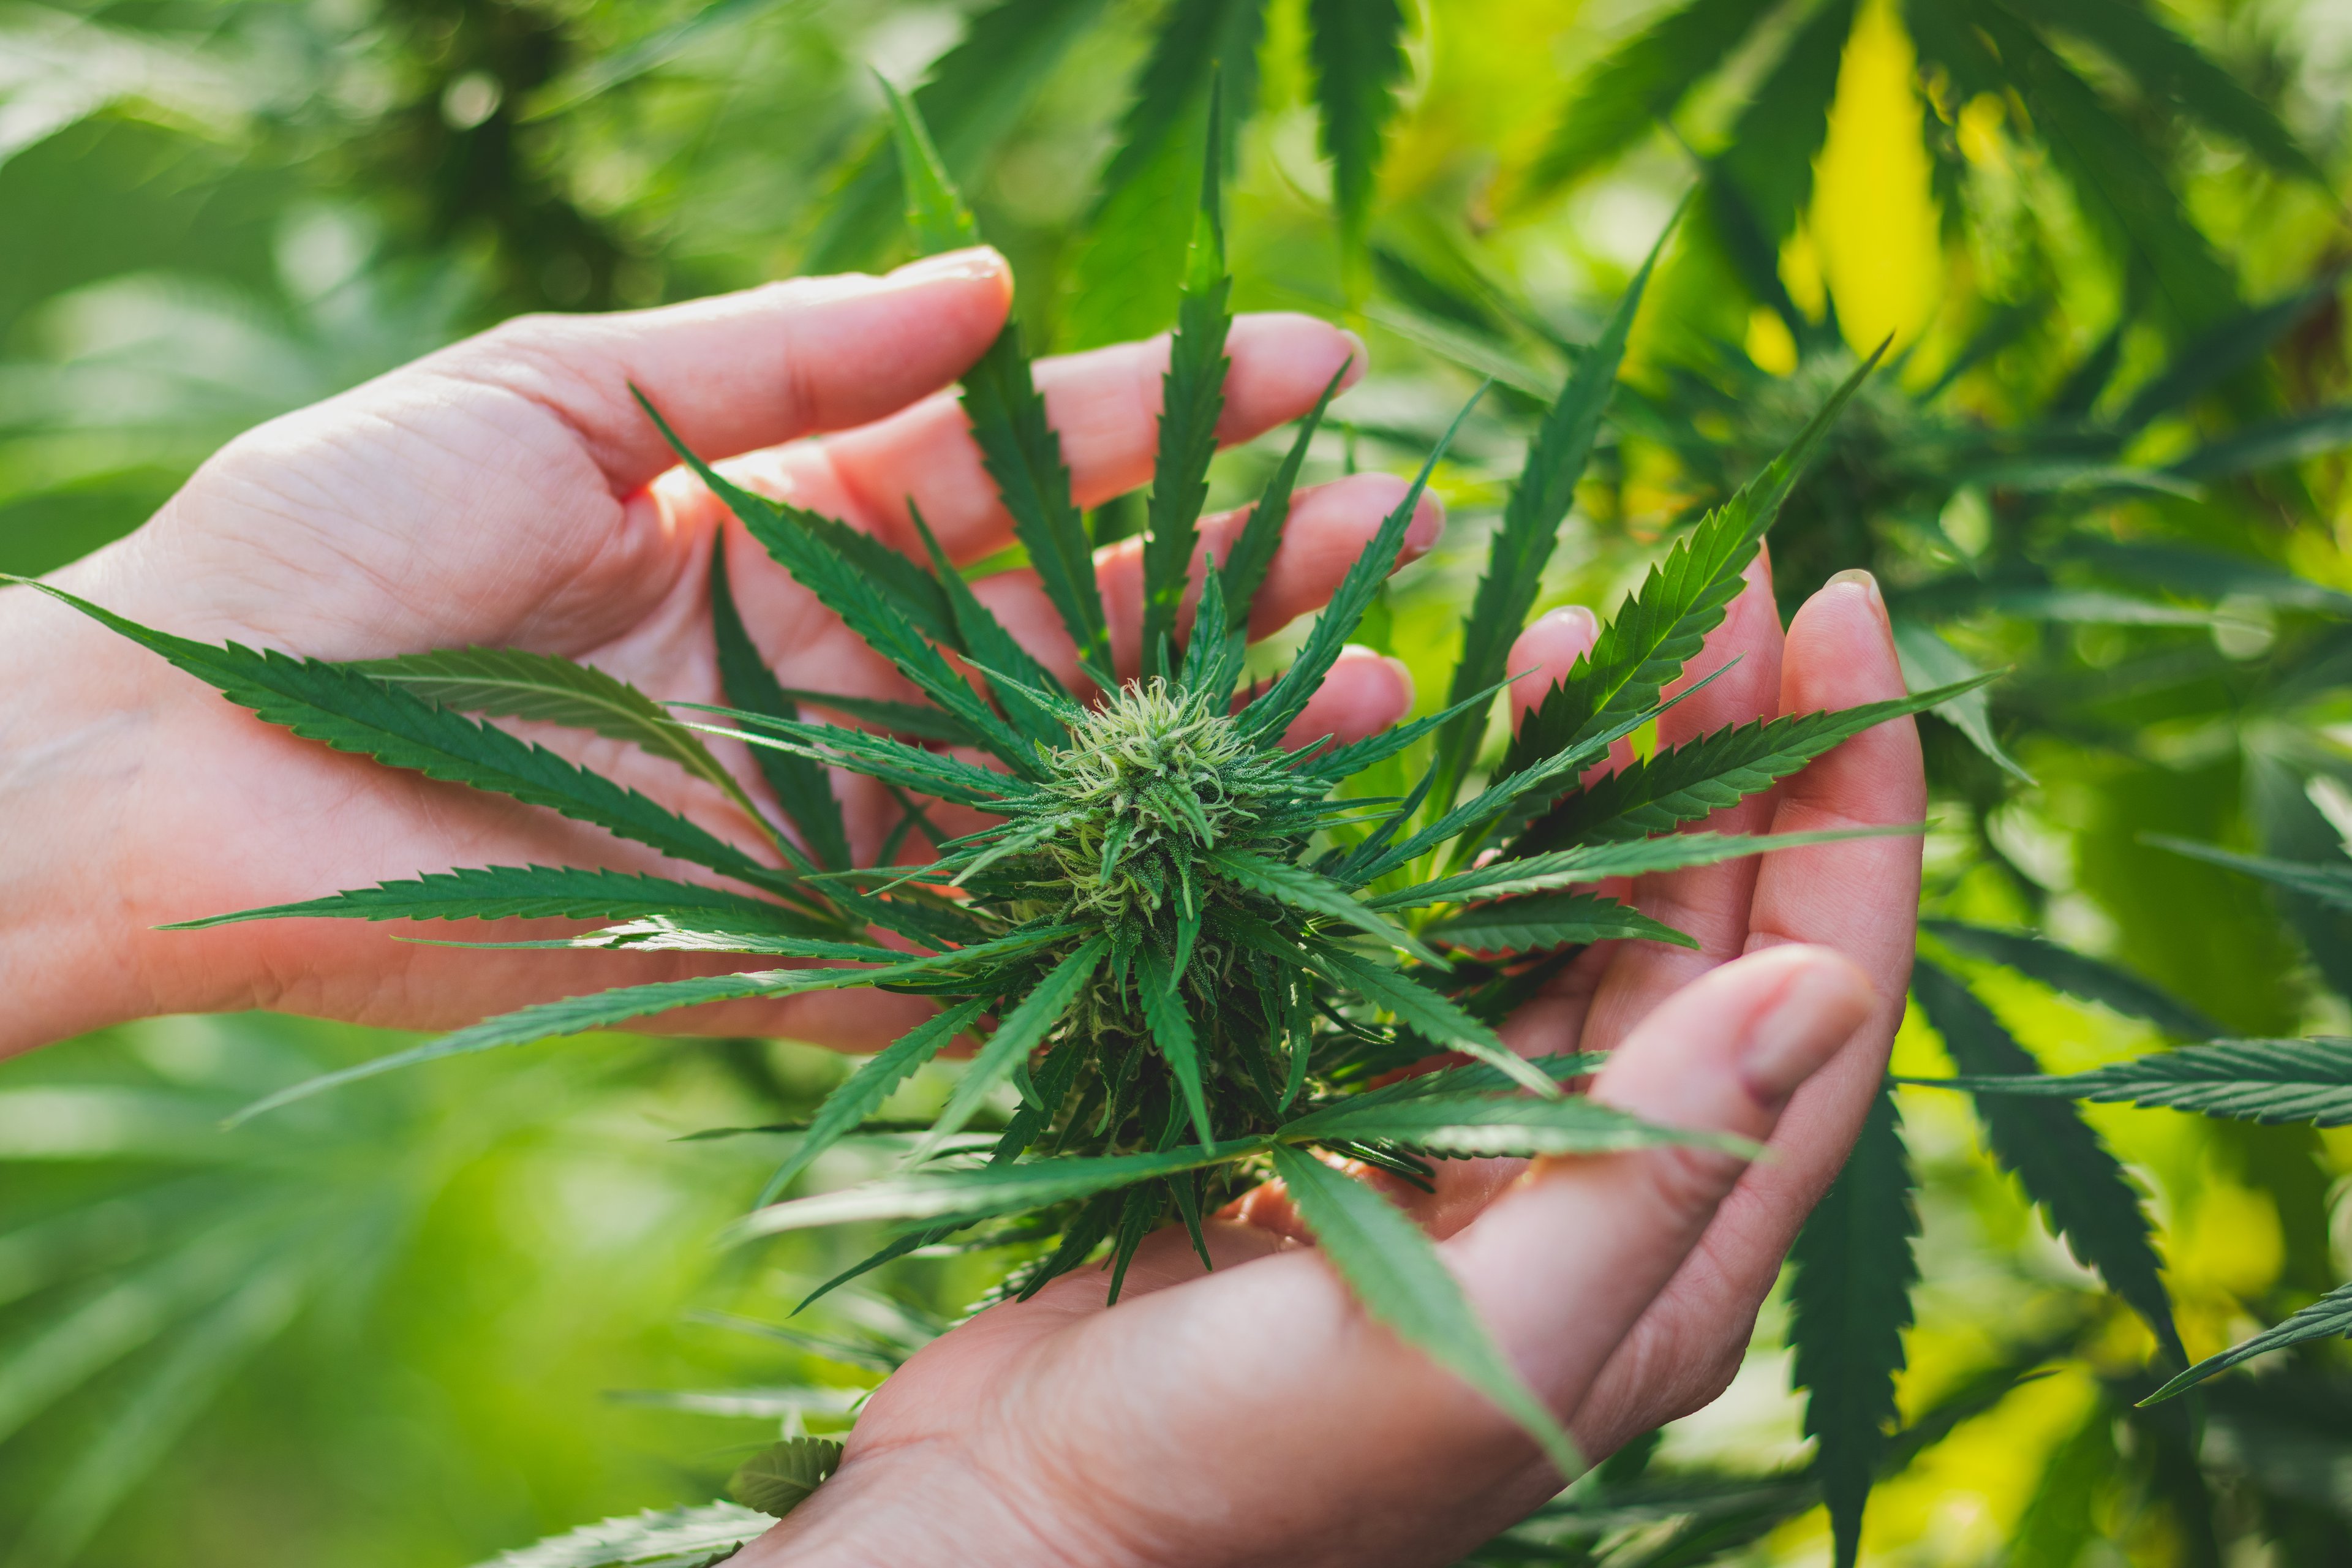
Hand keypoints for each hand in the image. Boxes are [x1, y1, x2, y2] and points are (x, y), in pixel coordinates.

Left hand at [0, 248, 1434, 1054]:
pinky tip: (1211, 891)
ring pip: (1048, 778)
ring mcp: (817, 811)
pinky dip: (1069, 934)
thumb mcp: (552, 390)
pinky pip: (946, 953)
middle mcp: (829, 663)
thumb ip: (775, 357)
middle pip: (1068, 617)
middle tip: (1389, 535)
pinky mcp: (772, 949)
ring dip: (1201, 743)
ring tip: (1365, 697)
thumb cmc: (330, 540)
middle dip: (1230, 572)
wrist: (171, 756)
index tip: (1309, 364)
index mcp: (784, 515)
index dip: (1157, 412)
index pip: (1012, 459)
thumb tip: (993, 285)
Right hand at [738, 558, 1923, 1567]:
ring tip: (1581, 629)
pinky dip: (1464, 840)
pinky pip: (1447, 951)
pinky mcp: (1352, 1123)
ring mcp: (1471, 1154)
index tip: (1847, 617)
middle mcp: (1594, 1196)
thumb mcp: (1466, 1350)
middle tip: (1724, 577)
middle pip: (1710, 931)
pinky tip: (1447, 750)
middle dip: (1727, 747)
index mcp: (1665, 1257)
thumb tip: (1820, 984)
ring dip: (1599, 776)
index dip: (1848, 800)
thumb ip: (1645, 1183)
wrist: (1025, 1529)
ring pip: (1578, 925)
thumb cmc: (1236, 1479)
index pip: (1816, 991)